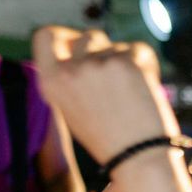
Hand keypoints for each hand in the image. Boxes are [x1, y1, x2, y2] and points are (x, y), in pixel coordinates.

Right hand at [31, 28, 177, 163]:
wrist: (137, 157)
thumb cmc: (108, 138)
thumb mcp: (73, 107)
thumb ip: (72, 76)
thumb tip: (80, 45)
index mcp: (50, 83)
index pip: (45, 36)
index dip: (64, 34)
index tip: (77, 41)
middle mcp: (69, 71)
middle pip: (87, 38)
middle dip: (104, 51)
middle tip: (116, 76)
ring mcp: (96, 65)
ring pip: (114, 45)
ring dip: (124, 60)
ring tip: (130, 90)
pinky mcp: (124, 63)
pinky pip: (138, 50)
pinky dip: (146, 64)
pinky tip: (146, 87)